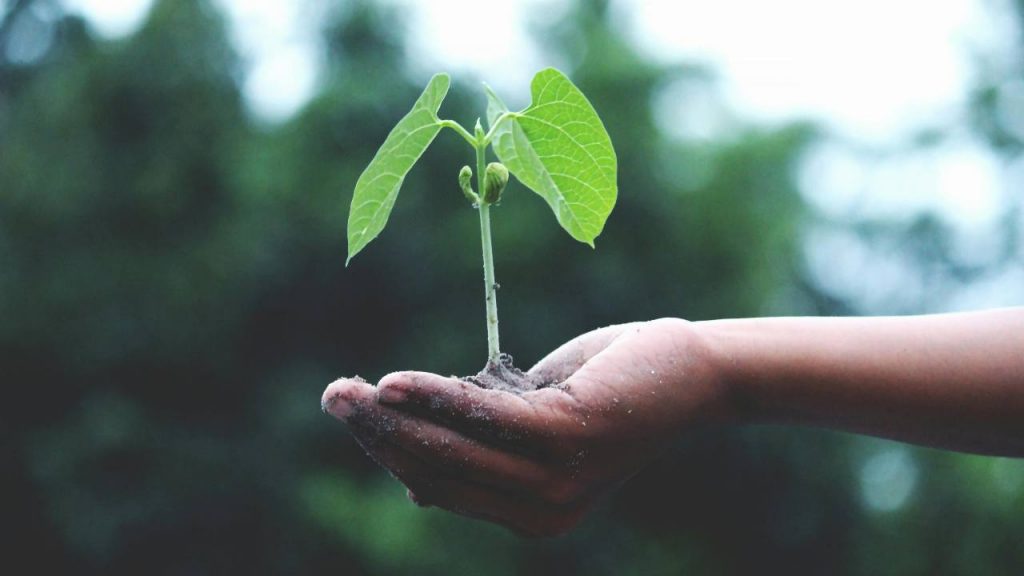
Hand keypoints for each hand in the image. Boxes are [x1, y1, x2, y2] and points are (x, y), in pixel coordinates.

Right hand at [321, 318, 733, 536]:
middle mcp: (542, 512)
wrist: (689, 371)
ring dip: (393, 418)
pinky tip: (395, 383)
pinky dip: (436, 398)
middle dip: (378, 435)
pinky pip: (484, 417)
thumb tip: (413, 483)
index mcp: (531, 514)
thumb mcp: (534, 424)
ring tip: (347, 391)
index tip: (353, 414)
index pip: (442, 485)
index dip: (390, 452)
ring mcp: (556, 480)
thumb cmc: (607, 389)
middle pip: (438, 471)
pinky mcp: (568, 438)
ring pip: (453, 449)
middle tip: (332, 397)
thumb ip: (483, 449)